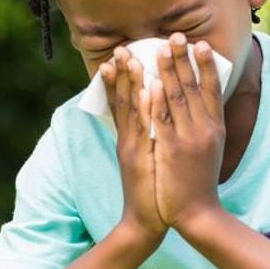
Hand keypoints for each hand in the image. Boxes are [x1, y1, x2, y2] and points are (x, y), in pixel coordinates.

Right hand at [99, 46, 167, 245]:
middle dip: (122, 73)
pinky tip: (147, 90)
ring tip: (129, 58)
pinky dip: (145, 109)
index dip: (118, 79)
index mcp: (129, 139)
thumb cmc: (151, 190)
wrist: (145, 221)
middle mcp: (127, 140)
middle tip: (120, 47)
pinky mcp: (142, 159)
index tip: (118, 55)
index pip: (121, 102)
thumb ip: (145, 139)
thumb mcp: (145, 160)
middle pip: (123, 100)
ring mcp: (133, 148)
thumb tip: (152, 119)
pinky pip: (145, 129)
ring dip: (129, 82)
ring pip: (130, 110)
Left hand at [149, 32, 226, 230]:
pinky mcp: (170, 151)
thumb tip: (200, 104)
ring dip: (167, 71)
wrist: (197, 214)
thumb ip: (205, 126)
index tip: (200, 44)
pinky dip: (156, 101)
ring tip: (158, 48)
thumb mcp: (211, 150)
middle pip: (192, 88)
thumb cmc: (200, 182)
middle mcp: (204, 130)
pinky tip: (150, 83)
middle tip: (176, 35)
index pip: (212, 90)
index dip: (206, 65)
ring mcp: (187, 140)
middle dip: (183, 59)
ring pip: (176, 99)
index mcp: (215, 129)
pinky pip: (161, 121)